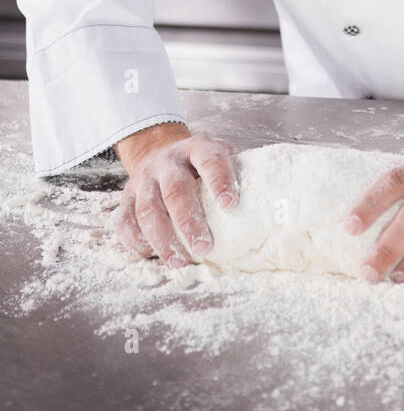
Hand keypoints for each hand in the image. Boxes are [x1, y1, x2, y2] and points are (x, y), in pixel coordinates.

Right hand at [111, 124, 237, 267]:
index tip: (231, 205)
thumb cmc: (200, 163)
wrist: (159, 149)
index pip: (209, 161)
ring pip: (147, 210)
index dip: (220, 181)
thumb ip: (240, 172)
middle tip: (205, 247)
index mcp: (197, 148)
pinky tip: (151, 255)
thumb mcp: (221, 156)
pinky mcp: (126, 198)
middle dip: (189, 221)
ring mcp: (143, 179)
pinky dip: (135, 241)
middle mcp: (167, 162)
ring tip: (179, 262)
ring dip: (162, 239)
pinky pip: (124, 221)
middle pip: (175, 190)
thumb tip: (273, 202)